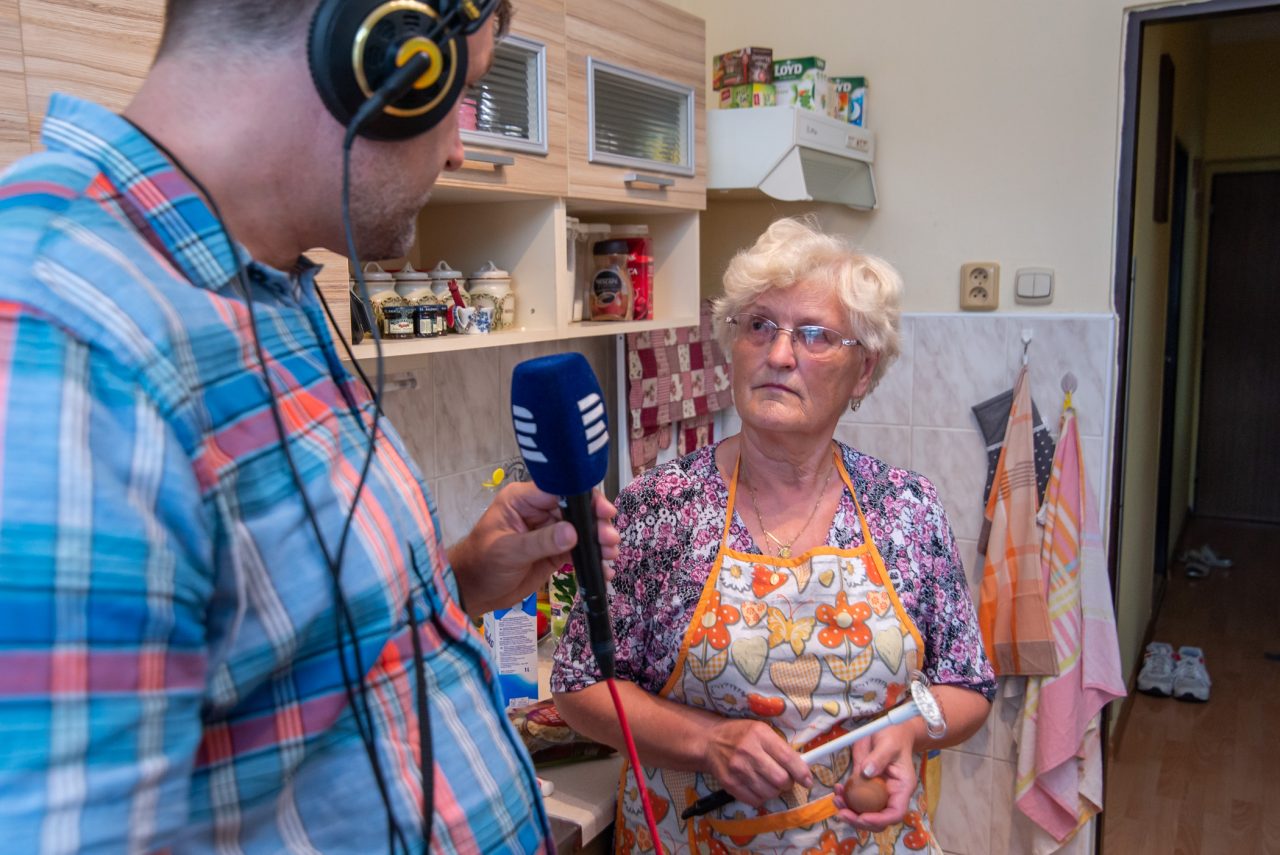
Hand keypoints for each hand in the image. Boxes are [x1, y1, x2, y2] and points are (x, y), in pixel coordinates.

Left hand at [448, 482, 618, 616]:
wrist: (473, 592)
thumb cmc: (480, 564)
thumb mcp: (508, 551)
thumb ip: (541, 541)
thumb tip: (573, 533)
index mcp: (523, 500)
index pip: (559, 490)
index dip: (583, 498)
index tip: (602, 510)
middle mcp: (538, 511)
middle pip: (575, 510)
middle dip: (596, 523)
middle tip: (610, 539)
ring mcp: (548, 532)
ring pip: (581, 531)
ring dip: (598, 541)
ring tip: (611, 554)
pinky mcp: (554, 552)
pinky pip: (578, 552)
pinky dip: (592, 559)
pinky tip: (604, 569)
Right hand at [703, 717, 812, 808]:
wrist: (710, 742)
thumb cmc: (741, 734)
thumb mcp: (761, 731)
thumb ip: (780, 747)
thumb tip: (802, 768)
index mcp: (759, 734)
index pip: (787, 757)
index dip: (801, 772)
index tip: (807, 780)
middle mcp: (748, 752)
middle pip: (780, 780)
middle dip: (788, 783)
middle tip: (785, 779)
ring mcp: (738, 770)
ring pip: (770, 793)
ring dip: (775, 791)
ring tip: (769, 782)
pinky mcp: (730, 784)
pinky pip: (755, 800)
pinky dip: (761, 797)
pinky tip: (757, 787)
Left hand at [832, 722, 916, 830]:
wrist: (889, 730)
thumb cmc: (894, 736)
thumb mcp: (888, 744)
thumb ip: (879, 758)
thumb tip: (867, 772)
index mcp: (902, 788)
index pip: (895, 813)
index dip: (879, 820)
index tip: (862, 817)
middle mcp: (890, 794)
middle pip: (878, 819)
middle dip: (859, 820)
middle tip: (842, 813)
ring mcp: (877, 792)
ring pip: (864, 812)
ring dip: (849, 810)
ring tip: (836, 799)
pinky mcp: (865, 785)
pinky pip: (855, 799)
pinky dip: (845, 798)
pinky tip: (837, 789)